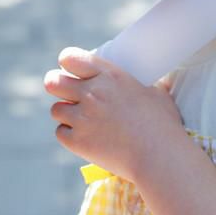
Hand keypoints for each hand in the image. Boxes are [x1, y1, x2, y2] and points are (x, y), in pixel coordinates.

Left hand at [44, 47, 184, 182]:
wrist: (158, 156)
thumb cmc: (162, 124)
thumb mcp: (157, 93)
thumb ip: (148, 85)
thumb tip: (158, 82)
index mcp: (109, 76)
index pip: (70, 58)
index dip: (67, 62)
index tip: (71, 68)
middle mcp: (92, 93)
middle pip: (53, 81)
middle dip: (56, 84)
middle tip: (64, 90)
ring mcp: (82, 118)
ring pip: (55, 109)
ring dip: (65, 112)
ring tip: (78, 117)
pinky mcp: (78, 141)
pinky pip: (61, 132)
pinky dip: (69, 134)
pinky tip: (83, 135)